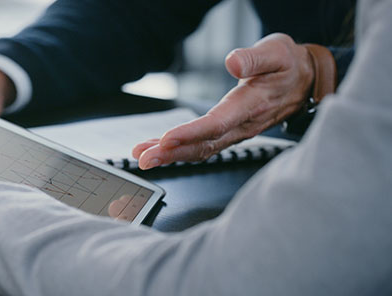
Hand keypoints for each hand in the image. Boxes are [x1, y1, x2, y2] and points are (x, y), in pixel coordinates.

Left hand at [133, 33, 314, 168]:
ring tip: (143, 155)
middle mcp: (242, 125)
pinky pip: (203, 146)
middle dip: (171, 153)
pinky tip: (161, 150)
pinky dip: (180, 151)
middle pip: (203, 144)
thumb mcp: (277, 51)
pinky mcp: (231, 133)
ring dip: (171, 155)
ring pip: (201, 149)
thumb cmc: (289, 65)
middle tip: (143, 158)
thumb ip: (254, 58)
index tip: (166, 139)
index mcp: (251, 105)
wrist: (306, 81)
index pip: (217, 123)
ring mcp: (236, 132)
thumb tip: (232, 62)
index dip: (190, 133)